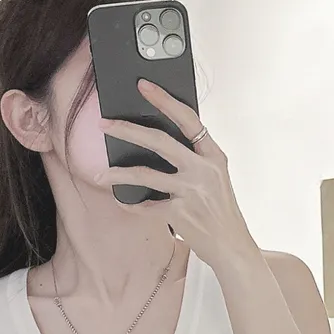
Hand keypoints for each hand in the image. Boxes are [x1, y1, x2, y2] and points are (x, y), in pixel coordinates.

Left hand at [93, 79, 257, 270]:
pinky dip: (131, 204)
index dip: (165, 100)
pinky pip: (146, 206)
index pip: (188, 119)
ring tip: (101, 173)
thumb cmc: (221, 212)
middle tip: (104, 124)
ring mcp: (192, 192)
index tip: (144, 86)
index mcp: (214, 156)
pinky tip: (121, 200)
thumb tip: (161, 142)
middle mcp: (204, 170)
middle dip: (128, 130)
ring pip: (146, 175)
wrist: (232, 247)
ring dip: (119, 173)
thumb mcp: (216, 178)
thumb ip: (196, 159)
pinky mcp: (180, 214)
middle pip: (160, 141)